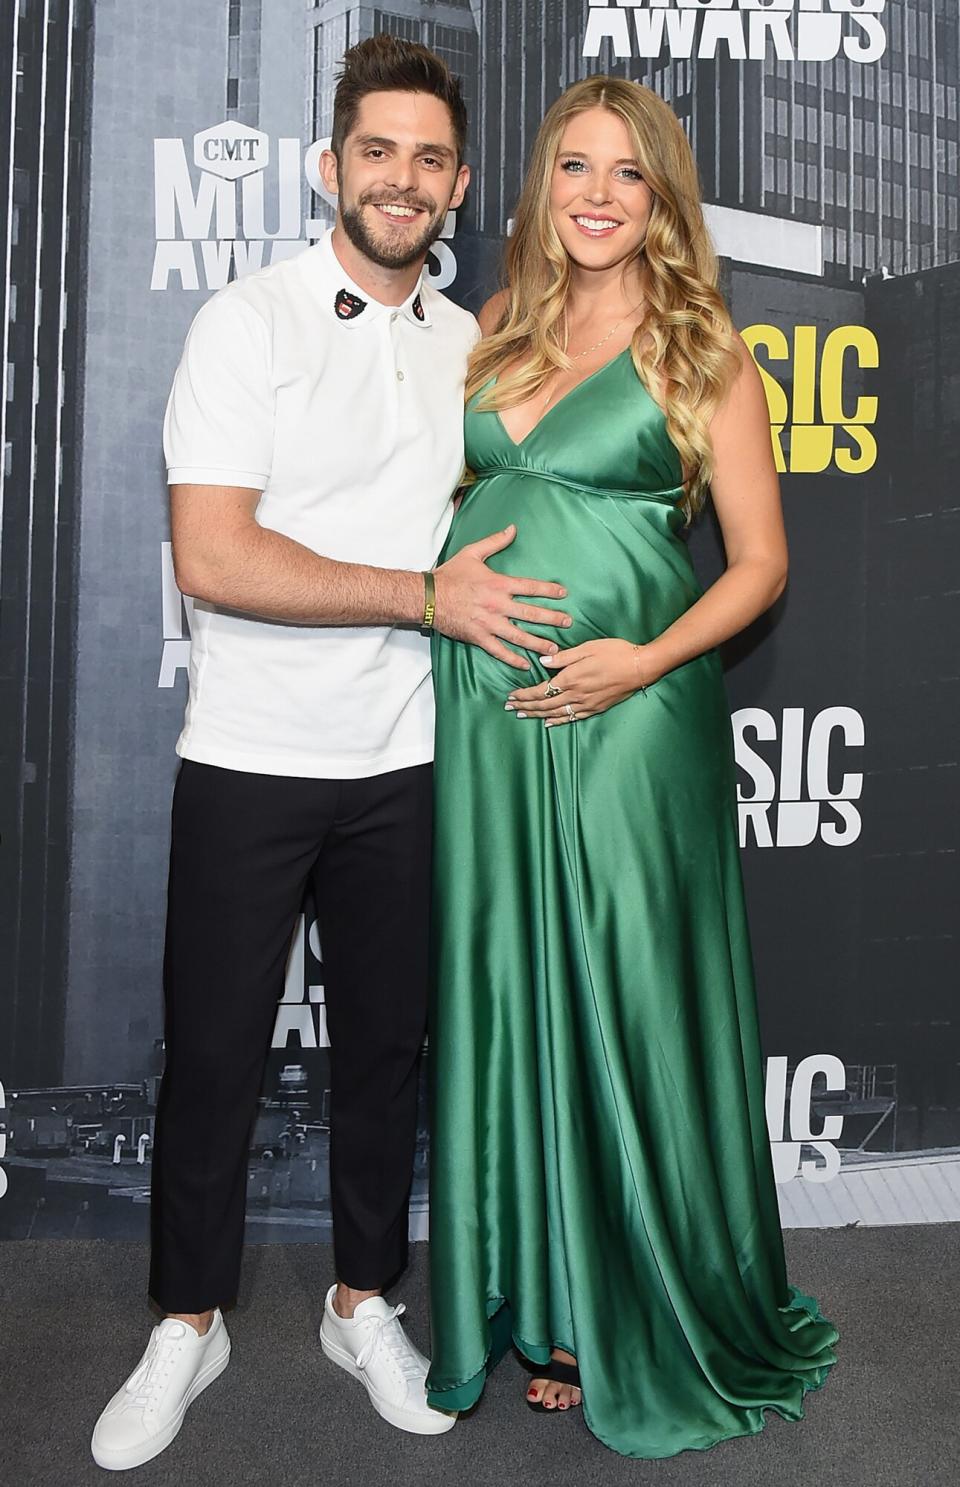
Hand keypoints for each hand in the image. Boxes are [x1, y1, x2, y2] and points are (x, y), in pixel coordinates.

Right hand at [433, 524, 571, 670]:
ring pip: (520, 636)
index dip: (549, 590)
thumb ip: (495, 542)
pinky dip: (513, 659)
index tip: (564, 594)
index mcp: (499, 584)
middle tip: (569, 623)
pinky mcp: (479, 638)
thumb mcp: (472, 553)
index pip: (531, 587)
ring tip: (554, 648)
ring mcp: (489, 624)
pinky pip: (500, 651)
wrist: (427, 597)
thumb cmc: (450, 575)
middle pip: (532, 614)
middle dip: (553, 619)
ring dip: (539, 643)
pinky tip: (526, 665)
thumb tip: (513, 529)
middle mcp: (498, 605)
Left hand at [505, 639, 655, 722]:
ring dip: (537, 715)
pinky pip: (572, 718)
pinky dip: (558, 721)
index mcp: (572, 678)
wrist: (641, 667)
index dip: (524, 695)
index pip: (541, 690)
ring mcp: (586, 704)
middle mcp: (576, 694)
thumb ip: (565, 656)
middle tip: (509, 708)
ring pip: (555, 713)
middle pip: (544, 704)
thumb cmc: (616, 652)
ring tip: (522, 716)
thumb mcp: (588, 647)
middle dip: (525, 706)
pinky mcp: (596, 708)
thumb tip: (543, 660)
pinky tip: (548, 723)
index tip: (511, 696)